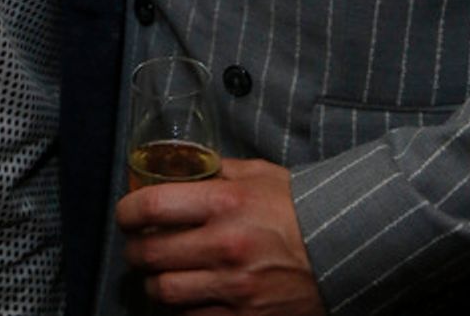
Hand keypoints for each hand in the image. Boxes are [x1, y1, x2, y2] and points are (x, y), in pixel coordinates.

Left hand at [118, 157, 324, 314]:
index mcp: (225, 204)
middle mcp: (224, 247)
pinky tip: (186, 296)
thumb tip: (187, 167)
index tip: (126, 214)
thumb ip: (219, 172)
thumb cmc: (300, 207)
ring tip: (158, 274)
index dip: (128, 211)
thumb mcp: (259, 174)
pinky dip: (182, 309)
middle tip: (137, 246)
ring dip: (154, 283)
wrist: (344, 248)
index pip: (153, 206)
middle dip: (135, 250)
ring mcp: (233, 288)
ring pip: (164, 292)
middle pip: (150, 254)